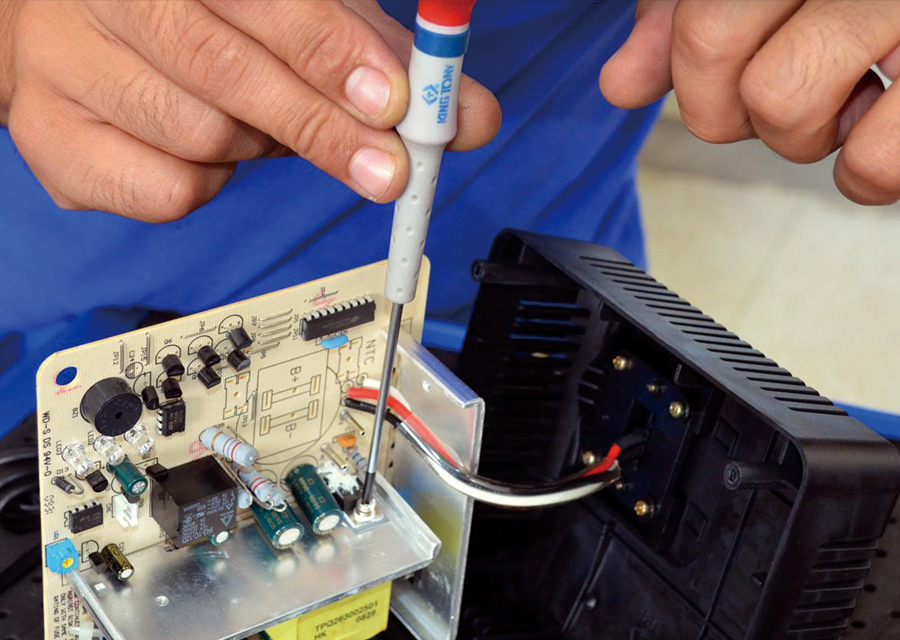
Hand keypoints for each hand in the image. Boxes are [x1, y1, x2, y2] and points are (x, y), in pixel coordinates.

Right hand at [0, 0, 500, 220]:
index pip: (265, 0)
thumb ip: (379, 56)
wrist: (72, 29)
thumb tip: (468, 117)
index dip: (331, 51)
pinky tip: (200, 148)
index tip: (393, 102)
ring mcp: (61, 67)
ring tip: (253, 121)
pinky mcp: (52, 141)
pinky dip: (208, 183)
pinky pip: (166, 191)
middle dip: (321, 128)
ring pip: (200, 138)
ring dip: (256, 147)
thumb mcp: (293, 11)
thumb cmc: (205, 15)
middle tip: (386, 171)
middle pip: (226, 74)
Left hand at [600, 0, 899, 204]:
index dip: (696, 77)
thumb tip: (621, 82)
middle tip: (790, 91)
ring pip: (780, 101)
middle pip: (713, 53)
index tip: (732, 80)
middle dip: (736, 106)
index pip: (696, 24)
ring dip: (803, 135)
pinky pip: (875, 163)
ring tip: (851, 101)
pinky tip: (887, 127)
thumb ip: (688, 15)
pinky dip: (869, 173)